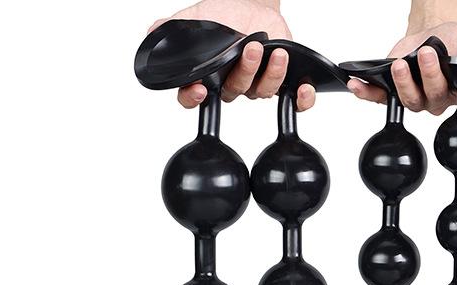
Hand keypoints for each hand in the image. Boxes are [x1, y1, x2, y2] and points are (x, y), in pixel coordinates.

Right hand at [149, 0, 314, 110]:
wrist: (253, 3)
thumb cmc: (225, 13)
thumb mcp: (196, 17)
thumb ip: (174, 28)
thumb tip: (153, 31)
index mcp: (209, 76)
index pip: (194, 99)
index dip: (194, 98)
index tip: (198, 88)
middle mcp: (232, 85)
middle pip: (234, 91)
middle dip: (243, 71)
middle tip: (249, 47)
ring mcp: (257, 85)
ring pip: (262, 92)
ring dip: (271, 74)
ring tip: (275, 52)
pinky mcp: (281, 84)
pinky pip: (293, 103)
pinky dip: (301, 100)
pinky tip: (303, 88)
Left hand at [348, 20, 456, 114]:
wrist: (433, 32)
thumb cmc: (456, 41)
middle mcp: (442, 100)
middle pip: (437, 96)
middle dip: (432, 75)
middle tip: (428, 53)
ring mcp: (418, 98)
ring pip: (410, 99)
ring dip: (404, 83)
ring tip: (401, 63)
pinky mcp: (395, 94)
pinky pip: (380, 99)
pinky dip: (368, 93)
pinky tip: (358, 84)